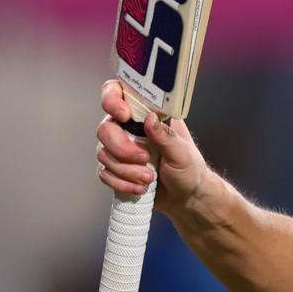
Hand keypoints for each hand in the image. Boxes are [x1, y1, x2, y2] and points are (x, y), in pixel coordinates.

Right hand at [96, 79, 209, 215]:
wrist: (186, 197)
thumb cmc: (189, 169)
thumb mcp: (183, 153)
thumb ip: (166, 136)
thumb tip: (150, 118)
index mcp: (148, 116)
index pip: (119, 94)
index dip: (113, 100)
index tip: (124, 116)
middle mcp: (130, 129)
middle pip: (105, 129)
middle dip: (122, 149)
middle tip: (144, 159)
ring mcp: (120, 149)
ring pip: (103, 153)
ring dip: (126, 170)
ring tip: (149, 178)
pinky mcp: (116, 169)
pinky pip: (104, 173)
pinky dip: (121, 183)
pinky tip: (139, 187)